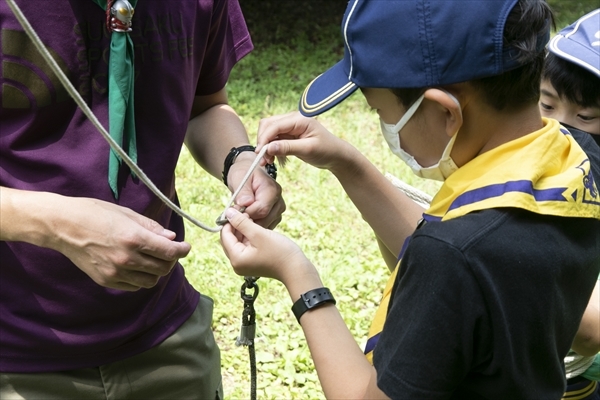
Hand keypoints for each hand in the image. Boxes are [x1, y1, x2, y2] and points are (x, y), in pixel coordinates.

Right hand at [51, 197, 190, 290]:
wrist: (63, 226)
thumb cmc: (95, 213)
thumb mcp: (127, 214)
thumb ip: (151, 228)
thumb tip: (171, 237)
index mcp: (134, 238)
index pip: (169, 251)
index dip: (182, 250)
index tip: (185, 247)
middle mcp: (127, 258)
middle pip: (163, 268)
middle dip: (171, 260)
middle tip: (169, 252)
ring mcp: (116, 272)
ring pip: (151, 281)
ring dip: (157, 271)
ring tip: (153, 260)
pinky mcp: (106, 280)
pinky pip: (134, 286)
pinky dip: (141, 278)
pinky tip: (137, 267)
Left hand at [220, 208, 313, 283]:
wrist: (296, 269)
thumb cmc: (280, 252)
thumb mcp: (259, 234)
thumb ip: (242, 222)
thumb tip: (228, 212)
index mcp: (236, 258)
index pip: (225, 235)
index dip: (230, 220)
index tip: (240, 209)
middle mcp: (237, 264)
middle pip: (229, 239)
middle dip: (236, 225)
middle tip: (247, 213)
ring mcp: (244, 264)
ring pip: (237, 242)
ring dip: (243, 230)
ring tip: (254, 219)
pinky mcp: (252, 263)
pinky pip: (245, 246)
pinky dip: (249, 236)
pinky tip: (257, 228)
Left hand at [227, 152, 285, 229]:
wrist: (248, 173)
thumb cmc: (243, 174)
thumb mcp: (239, 177)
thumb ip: (242, 191)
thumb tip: (245, 203)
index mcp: (272, 189)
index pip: (262, 209)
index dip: (246, 214)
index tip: (233, 212)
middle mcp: (279, 201)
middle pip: (264, 219)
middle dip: (247, 220)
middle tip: (233, 215)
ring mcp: (278, 210)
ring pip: (264, 225)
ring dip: (250, 224)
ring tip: (239, 216)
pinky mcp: (275, 217)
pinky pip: (264, 227)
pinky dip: (254, 227)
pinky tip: (245, 220)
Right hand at [255, 111, 351, 171]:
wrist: (336, 156)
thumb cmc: (327, 151)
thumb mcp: (308, 150)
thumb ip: (287, 147)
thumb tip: (268, 147)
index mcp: (299, 119)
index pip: (275, 125)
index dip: (265, 138)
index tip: (260, 153)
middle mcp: (293, 120)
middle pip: (268, 125)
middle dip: (263, 141)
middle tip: (263, 160)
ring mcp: (290, 127)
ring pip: (269, 132)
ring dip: (265, 146)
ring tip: (267, 162)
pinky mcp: (289, 135)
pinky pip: (274, 139)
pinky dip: (270, 148)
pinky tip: (273, 159)